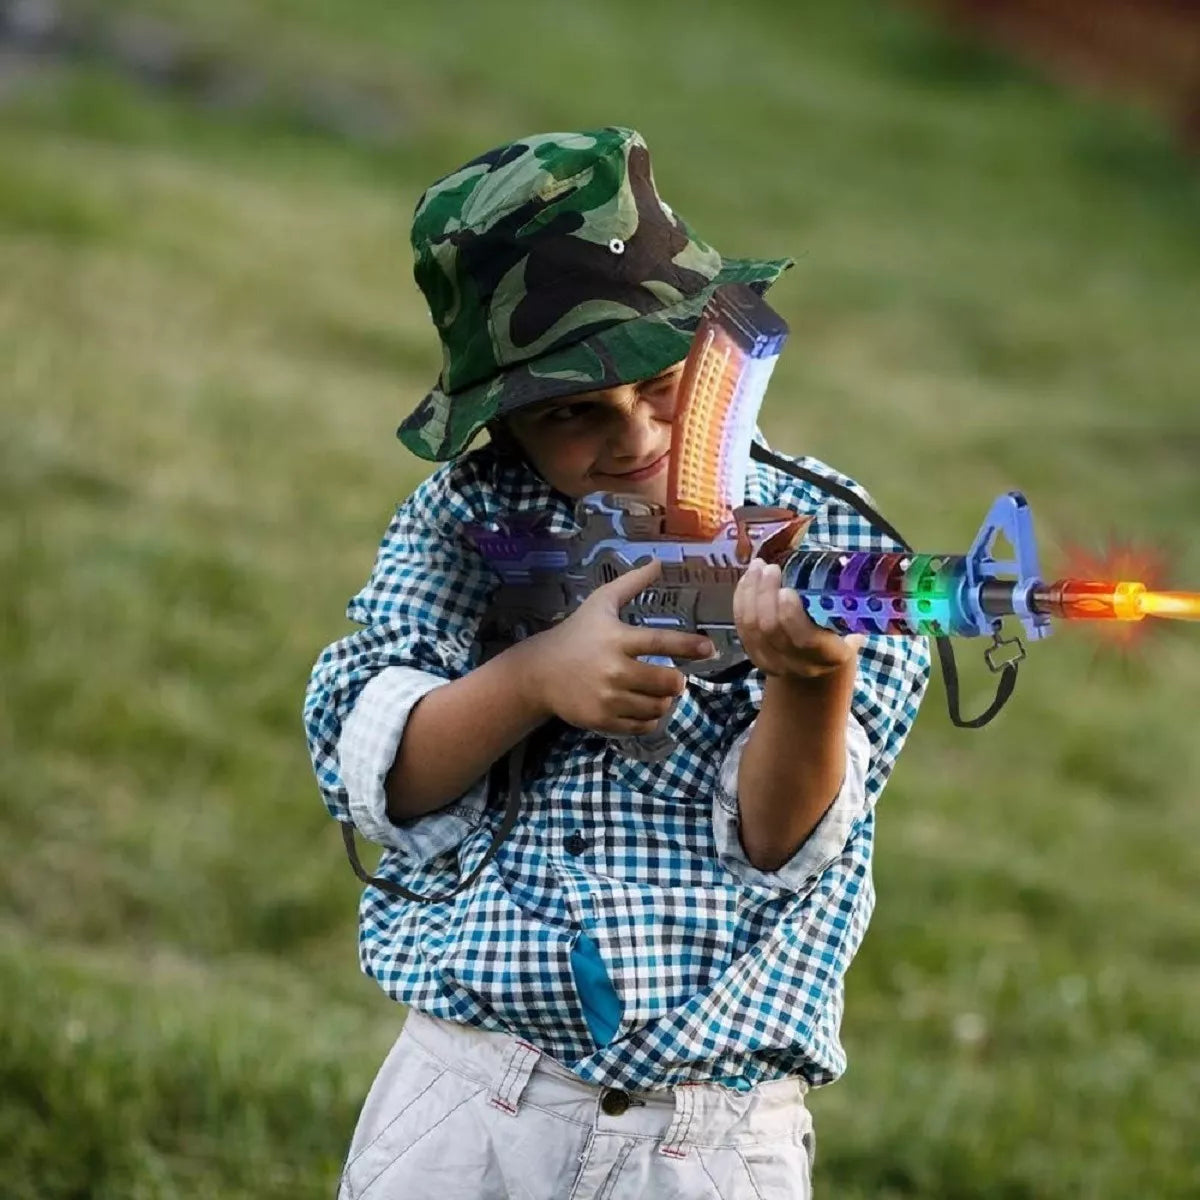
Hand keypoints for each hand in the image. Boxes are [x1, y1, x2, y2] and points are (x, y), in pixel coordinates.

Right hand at [522, 558, 716, 735]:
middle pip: (666, 681)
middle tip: (673, 677)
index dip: (689, 646)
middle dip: (676, 680)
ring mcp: (608, 698)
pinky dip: (650, 718)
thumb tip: (658, 562)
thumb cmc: (576, 633)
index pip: (661, 642)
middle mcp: (614, 670)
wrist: (540, 672)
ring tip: (657, 692)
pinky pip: (642, 726)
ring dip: (664, 700)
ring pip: (657, 706)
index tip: (709, 649)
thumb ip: (631, 583)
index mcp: (617, 639)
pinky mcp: (603, 720)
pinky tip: (644, 706)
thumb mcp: (600, 603)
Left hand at [734, 558, 865, 680]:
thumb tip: (839, 569)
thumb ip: (844, 603)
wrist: (818, 667)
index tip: (787, 589)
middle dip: (765, 593)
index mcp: (830, 655)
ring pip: (751, 627)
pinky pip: (741, 627)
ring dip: (751, 591)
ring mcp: (774, 664)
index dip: (790, 614)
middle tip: (770, 568)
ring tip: (757, 566)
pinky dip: (741, 599)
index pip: (805, 639)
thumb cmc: (839, 635)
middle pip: (771, 630)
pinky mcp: (755, 657)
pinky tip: (747, 579)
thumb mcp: (849, 623)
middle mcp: (800, 665)